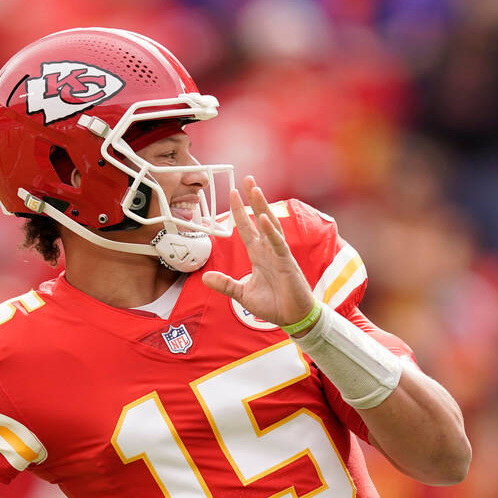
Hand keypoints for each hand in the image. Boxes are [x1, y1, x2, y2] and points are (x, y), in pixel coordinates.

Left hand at [201, 176, 315, 329]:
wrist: (292, 319)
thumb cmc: (273, 305)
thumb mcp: (242, 294)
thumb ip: (225, 284)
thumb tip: (205, 277)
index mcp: (258, 255)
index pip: (246, 228)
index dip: (239, 211)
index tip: (233, 193)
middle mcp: (269, 250)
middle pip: (260, 218)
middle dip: (253, 199)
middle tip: (248, 178)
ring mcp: (279, 254)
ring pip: (270, 225)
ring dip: (262, 207)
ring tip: (255, 189)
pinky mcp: (287, 263)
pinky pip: (278, 244)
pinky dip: (271, 231)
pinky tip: (263, 218)